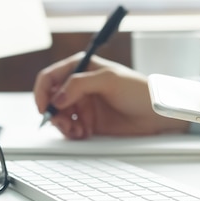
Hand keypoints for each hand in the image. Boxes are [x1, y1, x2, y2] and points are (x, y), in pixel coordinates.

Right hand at [33, 53, 188, 138]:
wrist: (157, 113)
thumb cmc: (139, 90)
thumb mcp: (109, 80)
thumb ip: (79, 84)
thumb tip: (57, 97)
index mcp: (80, 67)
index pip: (49, 77)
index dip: (42, 92)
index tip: (44, 108)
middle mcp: (78, 85)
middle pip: (50, 99)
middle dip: (52, 113)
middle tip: (63, 123)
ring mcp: (83, 103)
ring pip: (58, 115)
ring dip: (62, 125)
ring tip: (76, 131)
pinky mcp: (88, 121)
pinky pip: (70, 127)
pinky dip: (72, 132)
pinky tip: (83, 133)